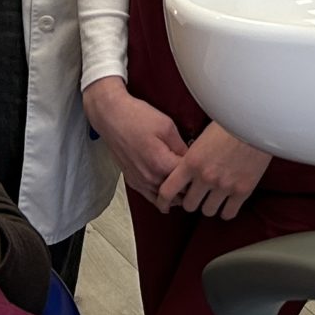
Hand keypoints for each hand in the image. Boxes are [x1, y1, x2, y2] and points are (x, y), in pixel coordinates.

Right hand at [84, 77, 188, 200]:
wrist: (111, 116)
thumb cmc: (136, 117)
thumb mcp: (167, 126)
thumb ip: (181, 146)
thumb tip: (191, 159)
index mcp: (160, 163)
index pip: (187, 178)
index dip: (197, 173)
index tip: (203, 167)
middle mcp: (149, 177)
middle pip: (177, 193)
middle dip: (189, 187)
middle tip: (197, 177)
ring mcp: (139, 181)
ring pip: (164, 198)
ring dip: (176, 194)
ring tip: (186, 184)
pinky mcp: (132, 180)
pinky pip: (150, 195)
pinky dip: (161, 195)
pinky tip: (168, 188)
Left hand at [158, 123, 271, 219]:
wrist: (255, 122)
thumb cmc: (230, 122)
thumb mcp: (203, 137)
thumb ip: (193, 156)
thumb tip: (186, 167)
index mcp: (191, 162)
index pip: (167, 190)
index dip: (163, 201)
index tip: (163, 204)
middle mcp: (205, 177)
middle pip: (189, 205)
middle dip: (191, 200)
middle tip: (197, 195)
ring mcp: (224, 186)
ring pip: (208, 211)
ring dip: (209, 205)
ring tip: (213, 197)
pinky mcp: (242, 190)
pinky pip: (228, 213)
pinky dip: (226, 211)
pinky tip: (227, 204)